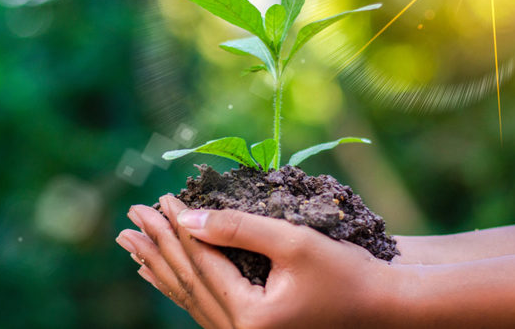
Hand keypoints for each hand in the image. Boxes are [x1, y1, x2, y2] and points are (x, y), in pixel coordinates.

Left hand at [116, 196, 403, 328]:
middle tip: (131, 216)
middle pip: (188, 282)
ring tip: (131, 244)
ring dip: (160, 266)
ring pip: (190, 298)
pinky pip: (204, 307)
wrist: (383, 308)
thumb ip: (238, 229)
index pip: (202, 265)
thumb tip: (186, 218)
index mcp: (250, 319)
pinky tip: (159, 273)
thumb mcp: (293, 243)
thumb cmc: (347, 273)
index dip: (178, 229)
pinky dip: (180, 286)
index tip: (158, 199)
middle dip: (157, 246)